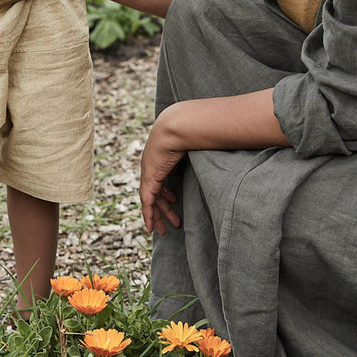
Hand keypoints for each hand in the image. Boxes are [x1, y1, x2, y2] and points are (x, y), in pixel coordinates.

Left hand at [139, 111, 184, 234]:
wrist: (176, 128)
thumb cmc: (188, 135)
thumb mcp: (192, 150)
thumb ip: (195, 161)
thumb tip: (209, 163)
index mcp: (159, 161)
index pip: (160, 181)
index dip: (166, 193)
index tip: (174, 201)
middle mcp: (151, 167)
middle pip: (155, 193)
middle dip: (164, 208)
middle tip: (173, 222)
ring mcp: (148, 172)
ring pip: (150, 200)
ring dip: (158, 215)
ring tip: (165, 229)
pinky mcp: (149, 178)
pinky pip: (147, 201)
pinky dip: (148, 214)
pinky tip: (149, 227)